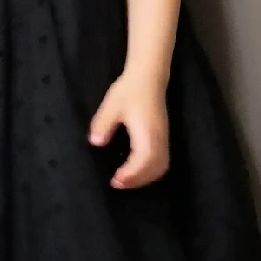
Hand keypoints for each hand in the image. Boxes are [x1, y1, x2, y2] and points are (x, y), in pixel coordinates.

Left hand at [88, 74, 169, 188]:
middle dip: (138, 180)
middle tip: (117, 184)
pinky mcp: (163, 136)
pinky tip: (137, 170)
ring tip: (126, 181)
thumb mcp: (112, 105)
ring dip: (146, 177)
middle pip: (155, 168)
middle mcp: (159, 138)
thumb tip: (96, 142)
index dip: (131, 174)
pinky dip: (151, 171)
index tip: (115, 180)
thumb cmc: (129, 90)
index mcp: (147, 132)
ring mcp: (164, 138)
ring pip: (161, 166)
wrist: (148, 77)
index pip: (144, 160)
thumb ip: (103, 124)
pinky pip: (162, 160)